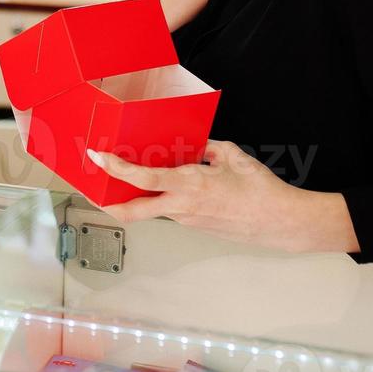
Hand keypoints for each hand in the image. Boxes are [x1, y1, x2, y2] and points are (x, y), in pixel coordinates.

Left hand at [86, 140, 357, 253]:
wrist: (280, 222)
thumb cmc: (260, 190)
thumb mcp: (232, 155)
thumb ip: (206, 147)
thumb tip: (193, 145)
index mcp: (189, 185)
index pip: (142, 178)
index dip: (115, 169)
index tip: (98, 157)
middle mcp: (182, 207)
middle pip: (132, 212)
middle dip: (106, 203)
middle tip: (92, 190)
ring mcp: (187, 220)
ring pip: (151, 209)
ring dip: (137, 198)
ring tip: (128, 178)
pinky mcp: (195, 226)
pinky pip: (170, 210)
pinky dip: (161, 198)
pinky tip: (166, 186)